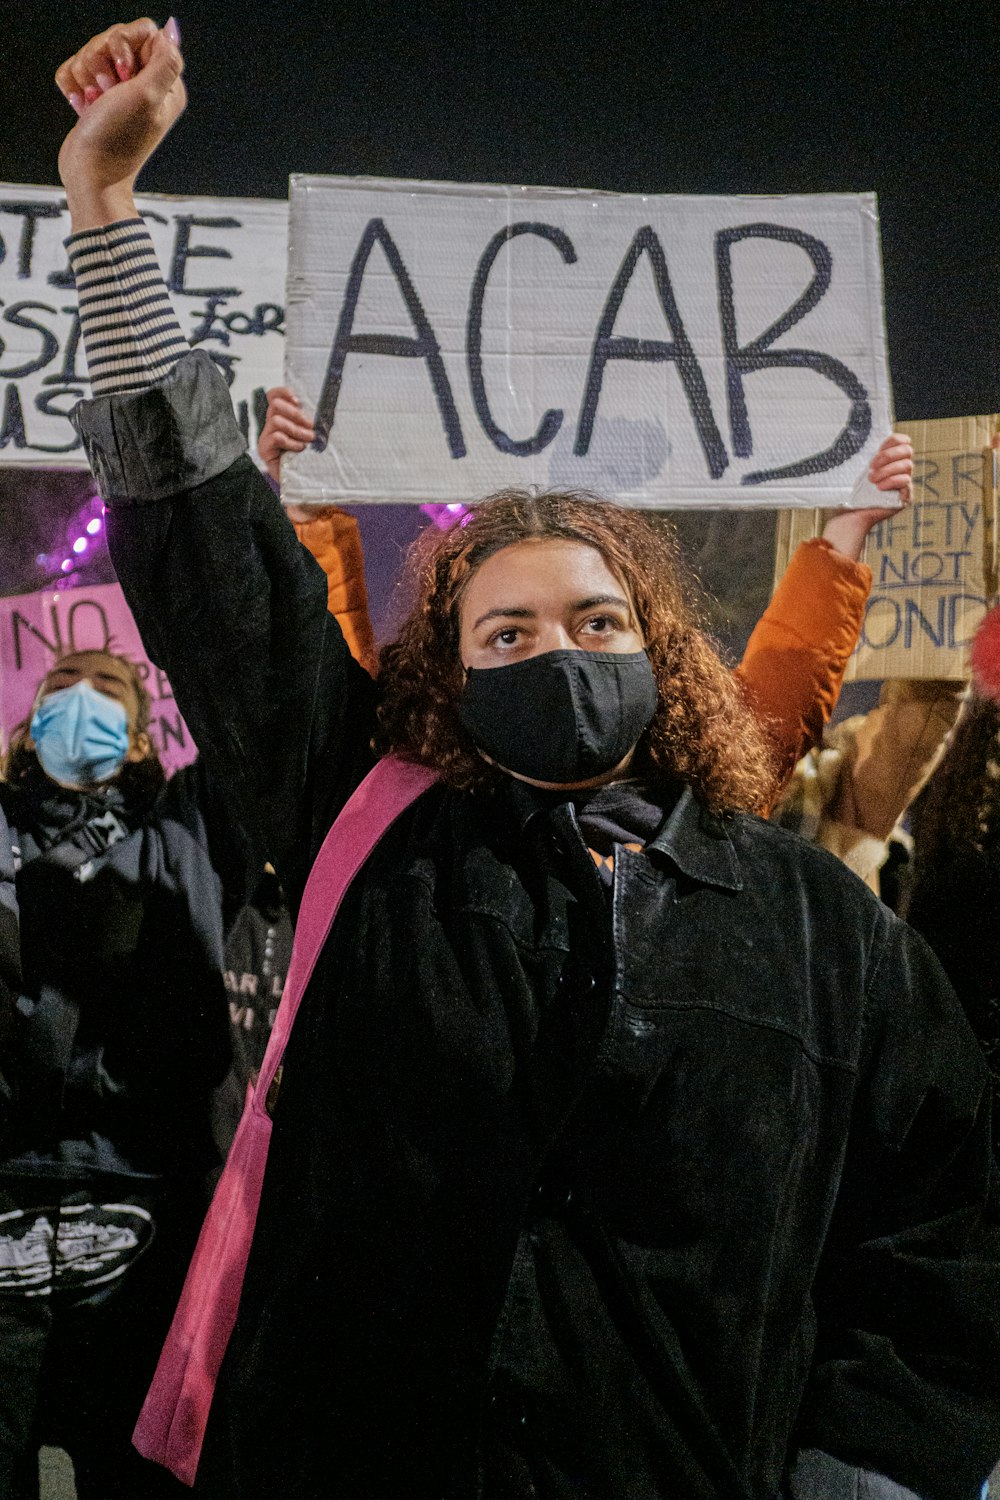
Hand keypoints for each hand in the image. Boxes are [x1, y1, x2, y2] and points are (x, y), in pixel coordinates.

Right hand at [55, 19, 185, 229]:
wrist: (90, 172)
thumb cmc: (117, 138)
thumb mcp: (147, 96)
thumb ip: (165, 62)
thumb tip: (171, 30)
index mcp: (164, 83)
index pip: (144, 32)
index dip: (125, 44)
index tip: (124, 72)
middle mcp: (144, 84)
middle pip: (113, 37)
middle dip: (101, 61)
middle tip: (107, 92)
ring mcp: (118, 91)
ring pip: (91, 52)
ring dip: (86, 76)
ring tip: (94, 104)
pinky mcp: (94, 97)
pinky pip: (75, 70)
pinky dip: (74, 88)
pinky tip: (82, 108)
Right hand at [259, 387, 315, 486]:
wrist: (301, 483)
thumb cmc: (308, 457)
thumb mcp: (311, 435)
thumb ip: (310, 422)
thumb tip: (322, 412)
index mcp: (281, 416)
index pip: (274, 396)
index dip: (283, 393)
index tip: (298, 401)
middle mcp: (271, 424)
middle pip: (275, 405)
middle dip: (296, 414)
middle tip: (311, 426)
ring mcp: (266, 436)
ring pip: (277, 420)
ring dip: (296, 429)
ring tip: (309, 439)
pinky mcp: (264, 450)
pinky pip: (276, 437)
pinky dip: (290, 441)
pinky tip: (300, 448)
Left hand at [821, 432, 913, 560]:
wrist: (847, 515)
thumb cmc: (847, 492)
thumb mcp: (854, 467)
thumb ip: (863, 451)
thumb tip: (857, 426)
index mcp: (888, 458)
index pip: (902, 440)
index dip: (893, 441)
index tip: (876, 449)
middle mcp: (898, 468)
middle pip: (907, 450)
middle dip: (888, 456)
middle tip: (870, 467)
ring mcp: (904, 483)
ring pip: (908, 465)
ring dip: (887, 470)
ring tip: (871, 480)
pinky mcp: (905, 496)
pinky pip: (906, 482)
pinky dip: (892, 481)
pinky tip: (879, 488)